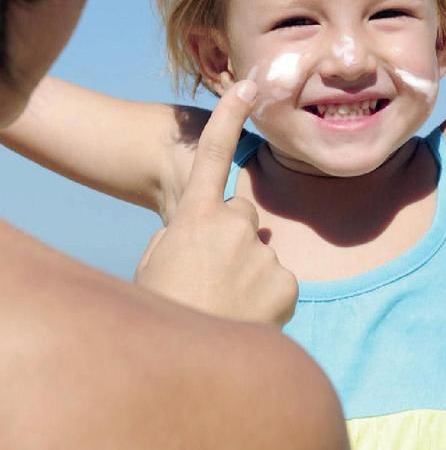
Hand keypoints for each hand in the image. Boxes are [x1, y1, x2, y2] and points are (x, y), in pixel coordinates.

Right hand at [135, 81, 297, 324]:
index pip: (213, 155)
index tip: (248, 85)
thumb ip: (178, 236)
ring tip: (225, 306)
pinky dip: (267, 299)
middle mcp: (233, 225)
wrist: (187, 365)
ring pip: (260, 255)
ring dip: (248, 274)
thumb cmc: (164, 309)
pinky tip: (245, 317)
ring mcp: (262, 253)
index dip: (230, 117)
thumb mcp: (154, 265)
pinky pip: (279, 282)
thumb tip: (199, 232)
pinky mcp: (286, 281)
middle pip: (242, 217)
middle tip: (213, 277)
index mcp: (194, 217)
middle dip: (233, 238)